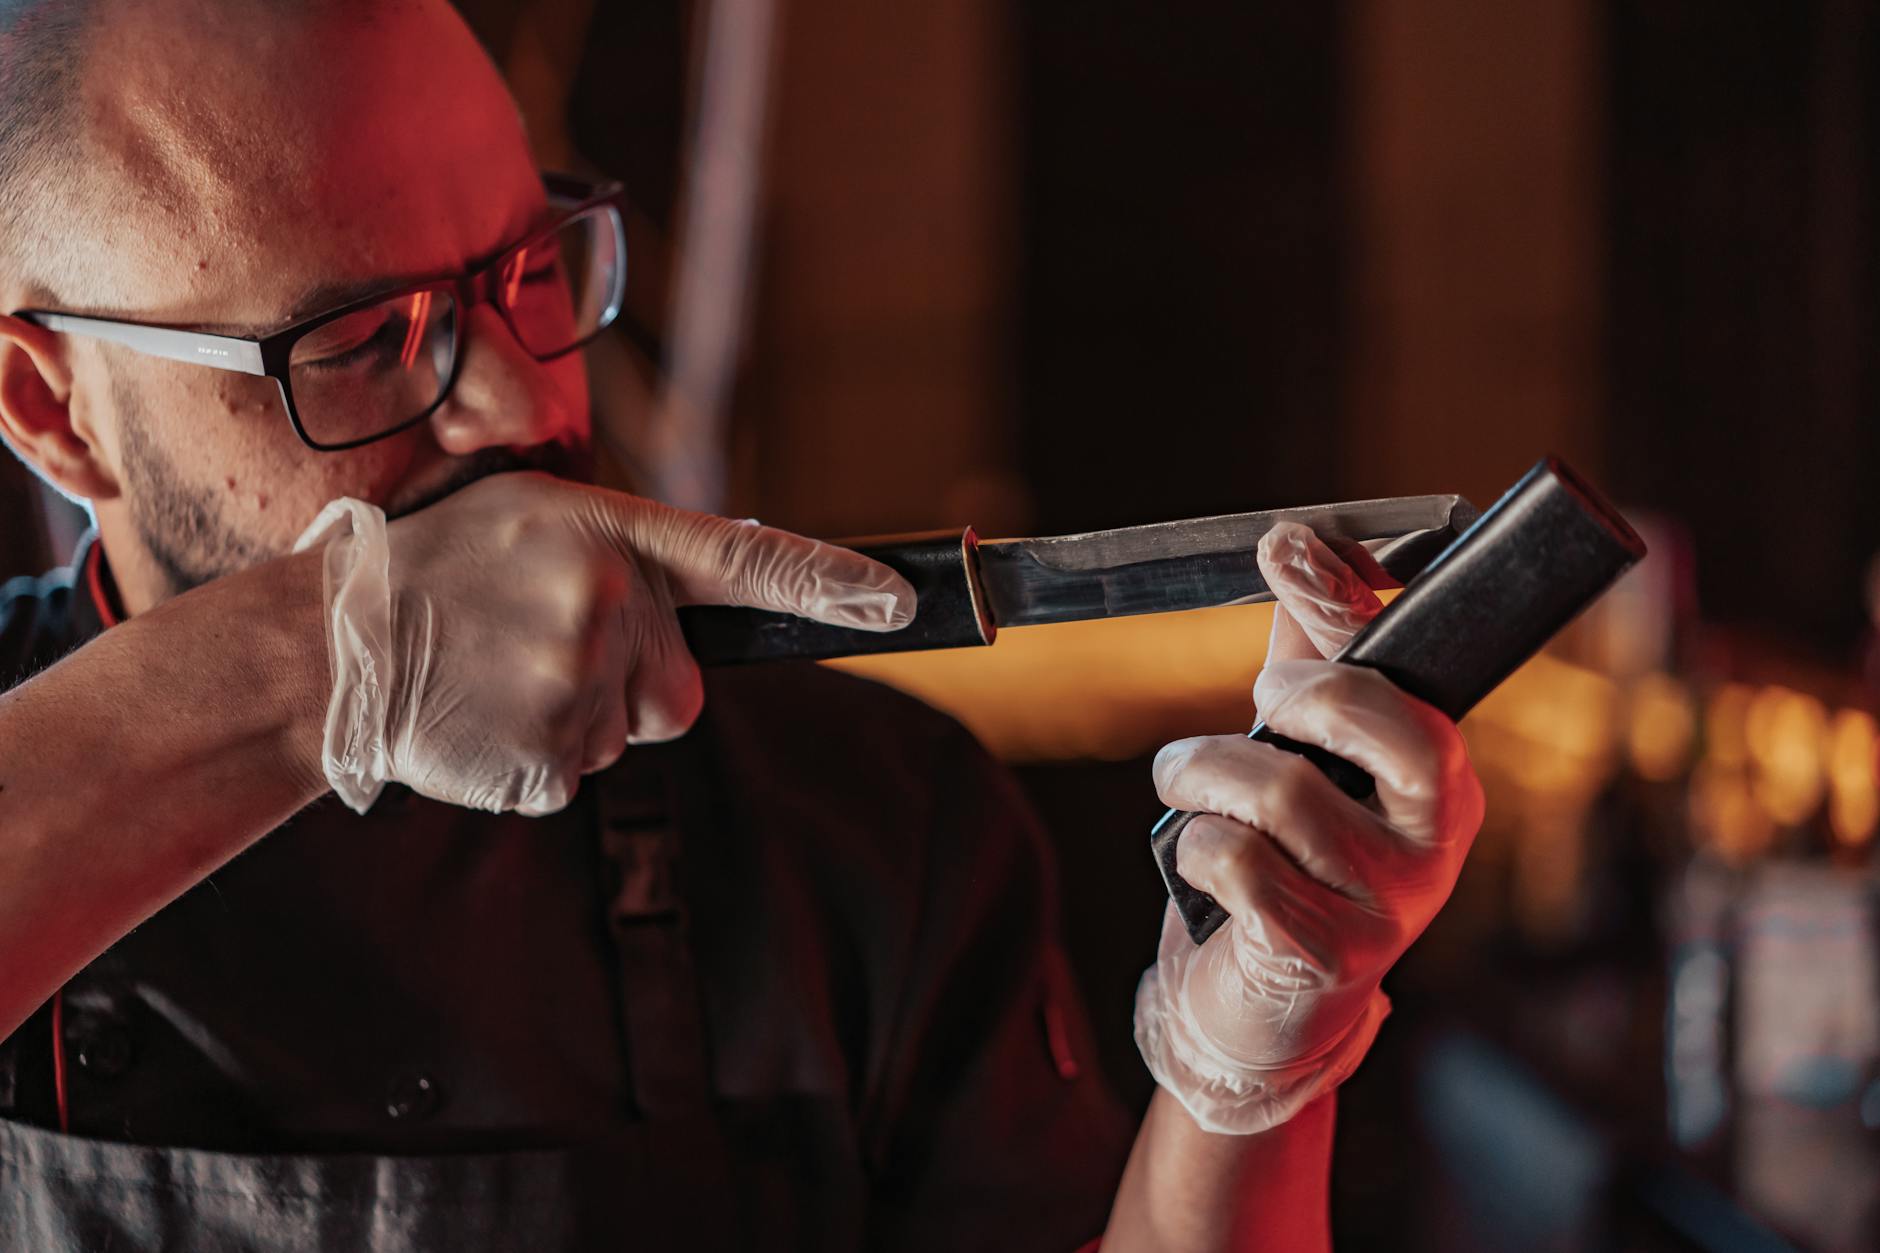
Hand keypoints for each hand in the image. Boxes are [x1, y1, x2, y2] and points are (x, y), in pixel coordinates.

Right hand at [296, 471, 913, 815]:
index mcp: (607, 532)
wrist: (326, 646)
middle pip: (681, 687)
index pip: (749, 559)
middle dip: (631, 680)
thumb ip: (632, 550)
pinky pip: (580, 774)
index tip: (901, 602)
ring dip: (576, 718)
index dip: (833, 585)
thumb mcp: (533, 517)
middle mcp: (604, 603)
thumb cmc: (440, 569)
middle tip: (540, 650)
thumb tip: (722, 590)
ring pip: (627, 733)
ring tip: (495, 677)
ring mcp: (576, 686)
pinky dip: (539, 760)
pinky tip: (483, 720)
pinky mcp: (549, 761)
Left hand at [1133, 522, 1484, 1133]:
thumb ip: (1308, 655)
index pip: (1405, 675)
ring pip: (1276, 789)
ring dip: (1203, 775)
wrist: (1265, 1015)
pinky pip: (1238, 860)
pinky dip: (1197, 847)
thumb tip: (1294, 541)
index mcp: (1441, 782)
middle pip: (1368, 716)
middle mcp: (1435, 842)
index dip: (1344, 603)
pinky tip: (1201, 864)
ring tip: (1187, 787)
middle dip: (1290, 691)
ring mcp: (1387, 905)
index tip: (1288, 545)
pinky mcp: (1325, 956)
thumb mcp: (1303, 756)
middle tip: (1256, 704)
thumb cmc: (1288, 866)